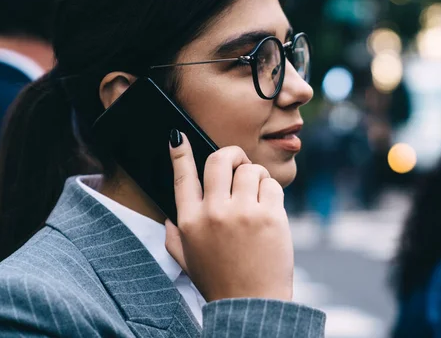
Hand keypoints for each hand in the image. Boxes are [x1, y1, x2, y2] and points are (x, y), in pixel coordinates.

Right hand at [164, 131, 293, 301]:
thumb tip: (168, 217)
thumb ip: (174, 237)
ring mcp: (242, 212)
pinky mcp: (269, 216)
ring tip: (257, 197)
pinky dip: (272, 192)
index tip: (177, 136)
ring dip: (256, 177)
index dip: (179, 153)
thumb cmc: (220, 282)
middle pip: (220, 159)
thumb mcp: (187, 261)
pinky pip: (272, 185)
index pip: (182, 177)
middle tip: (240, 163)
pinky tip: (269, 209)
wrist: (252, 305)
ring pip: (250, 169)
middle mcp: (213, 212)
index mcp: (190, 221)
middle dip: (232, 155)